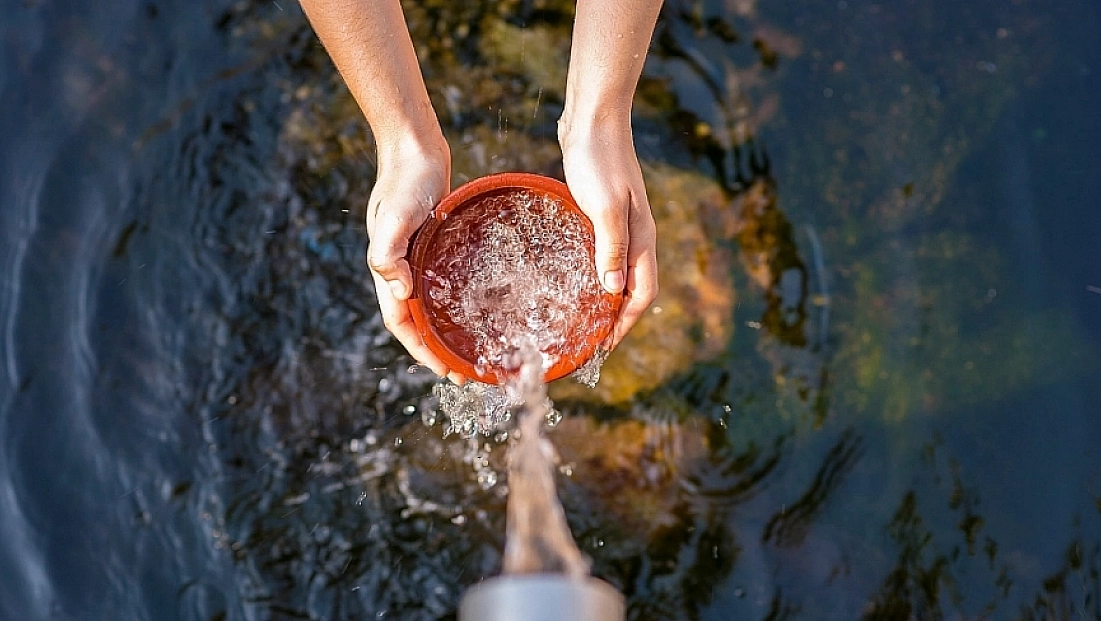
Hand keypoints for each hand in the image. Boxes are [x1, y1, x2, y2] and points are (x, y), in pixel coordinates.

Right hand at [365, 137, 463, 380]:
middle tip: (465, 372)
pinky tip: (476, 307)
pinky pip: (442, 283)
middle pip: (417, 321)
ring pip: (430, 305)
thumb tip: (399, 292)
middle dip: (437, 350)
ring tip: (471, 349)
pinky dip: (455, 301)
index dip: (421, 350)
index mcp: (388, 269)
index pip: (402, 323)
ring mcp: (417, 258)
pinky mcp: (433, 246)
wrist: (414, 149)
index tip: (444, 371)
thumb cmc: (405, 181)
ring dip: (446, 330)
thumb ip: (388, 253)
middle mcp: (401, 269)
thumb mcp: (395, 216)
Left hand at [559, 118, 658, 349]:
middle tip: (589, 341)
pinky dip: (593, 274)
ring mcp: (620, 224)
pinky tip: (571, 278)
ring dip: (604, 298)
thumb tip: (612, 291)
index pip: (642, 294)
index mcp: (641, 238)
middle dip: (616, 319)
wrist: (593, 118)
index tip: (604, 347)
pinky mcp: (602, 213)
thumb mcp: (604, 206)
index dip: (625, 323)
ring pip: (618, 273)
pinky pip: (602, 254)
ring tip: (581, 319)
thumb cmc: (598, 159)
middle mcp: (635, 236)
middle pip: (633, 289)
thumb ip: (610, 248)